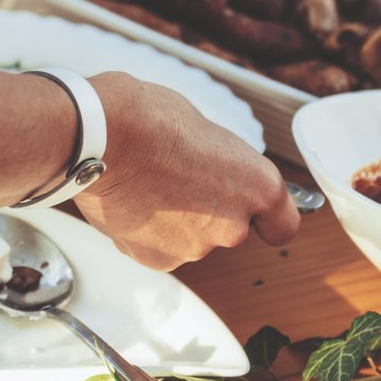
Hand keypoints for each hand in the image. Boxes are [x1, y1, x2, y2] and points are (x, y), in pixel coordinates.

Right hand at [77, 74, 300, 268]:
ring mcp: (193, 248)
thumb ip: (224, 166)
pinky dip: (148, 231)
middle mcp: (233, 226)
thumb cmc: (150, 120)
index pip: (282, 225)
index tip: (257, 213)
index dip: (266, 217)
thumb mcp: (207, 131)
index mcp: (258, 188)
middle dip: (210, 210)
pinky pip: (160, 248)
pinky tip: (133, 201)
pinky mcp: (156, 259)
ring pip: (191, 239)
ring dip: (176, 221)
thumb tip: (217, 177)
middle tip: (182, 178)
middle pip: (230, 229)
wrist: (98, 137)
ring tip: (150, 185)